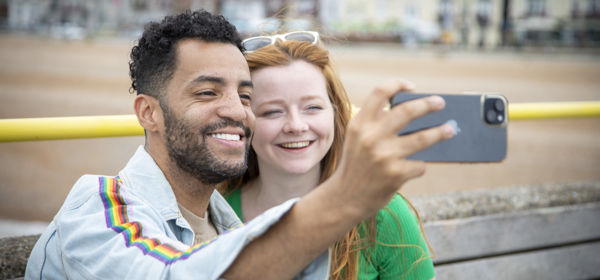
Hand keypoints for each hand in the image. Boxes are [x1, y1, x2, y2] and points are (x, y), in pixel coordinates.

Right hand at [331, 80, 453, 216]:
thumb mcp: (357, 138)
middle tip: (441, 102)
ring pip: (422, 138)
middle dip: (428, 105)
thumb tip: (415, 111)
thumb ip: (376, 122)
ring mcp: (384, 156)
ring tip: (450, 130)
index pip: (380, 92)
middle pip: (407, 111)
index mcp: (360, 124)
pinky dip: (420, 165)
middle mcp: (371, 136)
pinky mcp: (395, 174)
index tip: (412, 87)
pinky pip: (419, 165)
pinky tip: (417, 166)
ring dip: (440, 133)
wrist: (345, 197)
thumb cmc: (357, 164)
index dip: (398, 84)